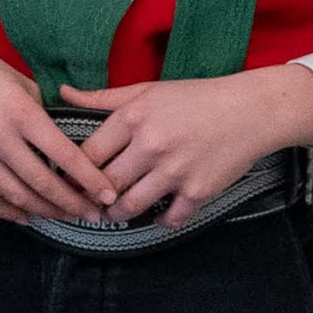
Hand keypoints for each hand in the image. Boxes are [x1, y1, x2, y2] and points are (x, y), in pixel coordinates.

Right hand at [0, 16, 118, 222]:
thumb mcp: (17, 80)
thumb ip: (39, 111)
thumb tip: (55, 137)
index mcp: (20, 113)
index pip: (64, 156)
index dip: (91, 180)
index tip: (109, 195)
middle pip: (44, 184)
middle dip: (74, 204)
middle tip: (94, 214)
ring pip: (18, 197)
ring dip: (47, 212)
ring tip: (67, 216)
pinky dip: (9, 213)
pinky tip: (27, 217)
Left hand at [60, 63, 312, 228]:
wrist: (249, 111)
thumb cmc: (195, 98)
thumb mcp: (147, 90)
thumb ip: (103, 97)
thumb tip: (63, 93)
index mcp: (133, 117)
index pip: (88, 154)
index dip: (74, 172)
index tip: (69, 181)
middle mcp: (150, 145)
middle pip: (104, 184)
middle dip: (92, 199)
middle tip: (87, 204)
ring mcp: (175, 171)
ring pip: (130, 207)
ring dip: (118, 215)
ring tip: (114, 213)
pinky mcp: (198, 190)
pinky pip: (170, 218)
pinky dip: (161, 221)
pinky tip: (157, 216)